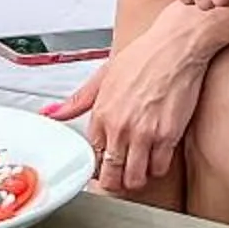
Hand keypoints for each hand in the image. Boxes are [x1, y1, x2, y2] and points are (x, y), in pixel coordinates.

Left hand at [44, 10, 212, 192]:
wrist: (176, 46)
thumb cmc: (144, 56)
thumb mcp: (104, 76)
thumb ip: (78, 100)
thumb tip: (52, 113)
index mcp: (101, 114)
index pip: (92, 156)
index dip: (98, 166)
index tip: (103, 167)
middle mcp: (120, 127)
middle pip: (111, 176)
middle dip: (114, 181)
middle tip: (119, 177)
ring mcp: (144, 134)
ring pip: (135, 179)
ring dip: (136, 178)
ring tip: (138, 169)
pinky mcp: (168, 136)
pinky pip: (160, 169)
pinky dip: (157, 168)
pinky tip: (156, 157)